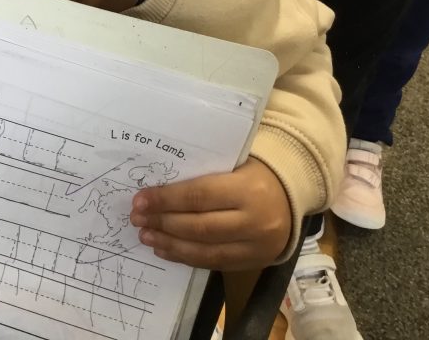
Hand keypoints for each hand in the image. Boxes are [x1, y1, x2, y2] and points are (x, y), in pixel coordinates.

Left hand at [129, 157, 290, 270]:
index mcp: (248, 189)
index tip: (140, 200)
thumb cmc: (253, 174)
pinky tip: (165, 249)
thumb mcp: (233, 165)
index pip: (199, 196)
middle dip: (163, 223)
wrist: (291, 196)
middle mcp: (255, 221)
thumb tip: (156, 188)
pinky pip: (213, 263)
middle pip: (199, 227)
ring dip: (169, 244)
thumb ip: (201, 176)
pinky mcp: (252, 263)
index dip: (166, 200)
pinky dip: (185, 257)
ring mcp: (256, 247)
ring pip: (204, 251)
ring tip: (145, 235)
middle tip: (137, 218)